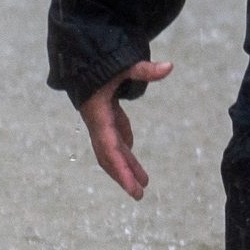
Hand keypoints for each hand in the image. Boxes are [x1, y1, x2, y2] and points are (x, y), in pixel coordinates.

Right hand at [78, 61, 170, 197]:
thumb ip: (144, 69)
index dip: (121, 169)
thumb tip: (170, 66)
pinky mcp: (104, 114)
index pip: (110, 148)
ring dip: (126, 164)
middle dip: (123, 175)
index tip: (133, 188)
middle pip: (109, 155)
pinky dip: (124, 148)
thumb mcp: (122, 64)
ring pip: (112, 148)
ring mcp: (99, 119)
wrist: (79, 54)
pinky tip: (133, 157)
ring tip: (143, 182)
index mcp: (98, 114)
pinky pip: (114, 136)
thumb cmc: (100, 59)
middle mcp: (96, 121)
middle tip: (139, 195)